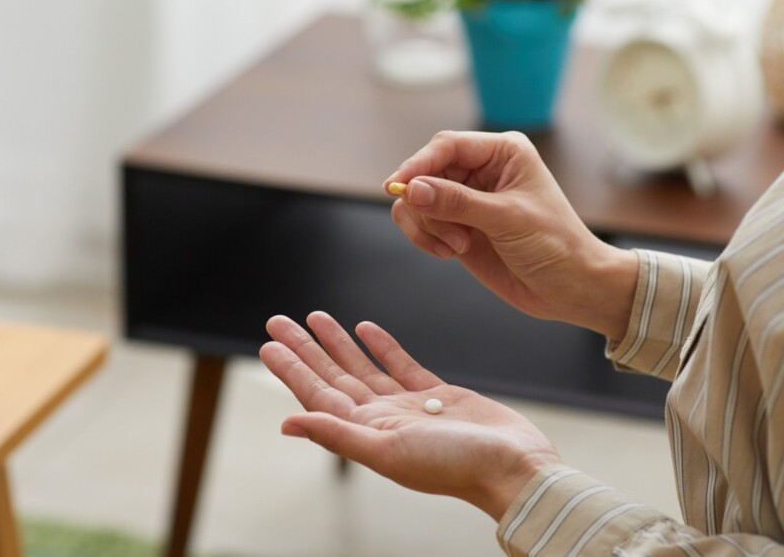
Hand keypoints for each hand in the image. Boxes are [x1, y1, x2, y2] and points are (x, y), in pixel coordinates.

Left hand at [260, 312, 561, 520]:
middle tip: (279, 319)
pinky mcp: (438, 396)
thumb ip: (336, 434)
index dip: (292, 369)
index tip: (269, 343)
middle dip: (306, 348)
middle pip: (334, 376)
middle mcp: (382, 420)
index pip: (318, 395)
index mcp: (366, 433)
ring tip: (316, 317)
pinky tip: (366, 328)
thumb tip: (287, 424)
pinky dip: (382, 346)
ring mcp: (409, 408)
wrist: (513, 467)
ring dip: (338, 343)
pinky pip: (401, 366)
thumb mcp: (387, 452)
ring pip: (363, 368)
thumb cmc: (455, 467)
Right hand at [385, 130, 637, 339]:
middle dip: (426, 204)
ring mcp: (467, 199)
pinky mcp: (458, 226)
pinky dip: (426, 238)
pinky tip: (452, 252)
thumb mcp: (507, 218)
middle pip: (425, 172)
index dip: (417, 164)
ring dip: (428, 226)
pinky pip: (421, 223)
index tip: (396, 187)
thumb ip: (457, 202)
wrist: (571, 288)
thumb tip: (411, 189)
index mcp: (502, 152)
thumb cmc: (555, 244)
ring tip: (458, 246)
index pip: (446, 145)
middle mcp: (481, 170)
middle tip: (449, 234)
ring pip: (417, 199)